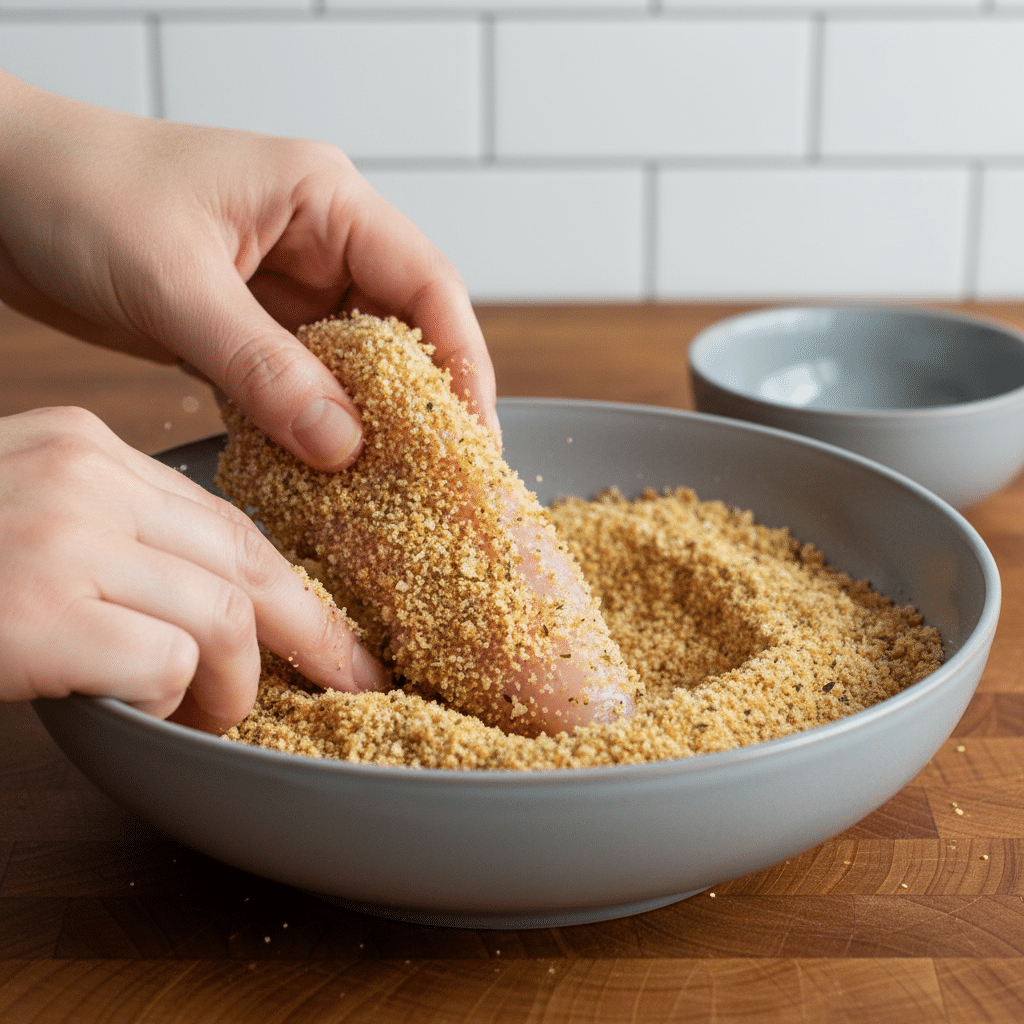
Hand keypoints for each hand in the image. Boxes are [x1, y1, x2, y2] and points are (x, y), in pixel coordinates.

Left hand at [0, 70, 497, 471]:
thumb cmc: (74, 192)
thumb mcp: (176, 283)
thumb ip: (262, 365)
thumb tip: (343, 442)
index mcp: (323, 199)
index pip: (427, 283)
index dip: (461, 362)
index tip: (474, 435)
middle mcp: (318, 241)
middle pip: (404, 330)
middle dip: (423, 404)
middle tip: (441, 477)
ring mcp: (283, 287)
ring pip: (353, 365)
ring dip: (367, 424)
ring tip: (390, 488)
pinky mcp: (249, 325)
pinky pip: (302, 383)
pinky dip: (312, 426)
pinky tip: (320, 470)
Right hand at [0, 407, 389, 730]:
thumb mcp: (28, 519)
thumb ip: (111, 537)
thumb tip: (216, 600)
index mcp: (79, 444)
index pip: (221, 515)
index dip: (281, 580)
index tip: (320, 624)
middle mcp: (78, 475)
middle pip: (243, 557)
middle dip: (307, 628)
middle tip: (350, 674)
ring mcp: (57, 538)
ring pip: (222, 615)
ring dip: (237, 683)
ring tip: (219, 716)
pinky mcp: (36, 610)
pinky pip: (167, 664)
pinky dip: (175, 705)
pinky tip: (149, 717)